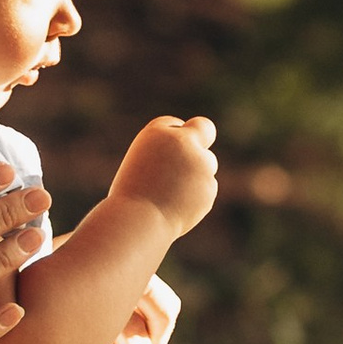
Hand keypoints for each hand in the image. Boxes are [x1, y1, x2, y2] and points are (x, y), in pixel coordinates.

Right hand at [108, 114, 217, 236]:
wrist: (140, 219)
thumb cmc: (132, 194)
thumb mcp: (143, 165)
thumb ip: (169, 156)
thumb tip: (195, 160)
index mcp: (157, 131)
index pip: (174, 124)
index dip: (175, 134)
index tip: (171, 147)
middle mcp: (182, 141)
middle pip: (204, 130)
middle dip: (203, 137)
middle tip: (198, 151)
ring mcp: (199, 163)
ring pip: (207, 163)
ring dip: (197, 174)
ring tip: (171, 193)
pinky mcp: (210, 185)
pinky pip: (207, 187)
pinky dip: (196, 196)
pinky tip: (177, 205)